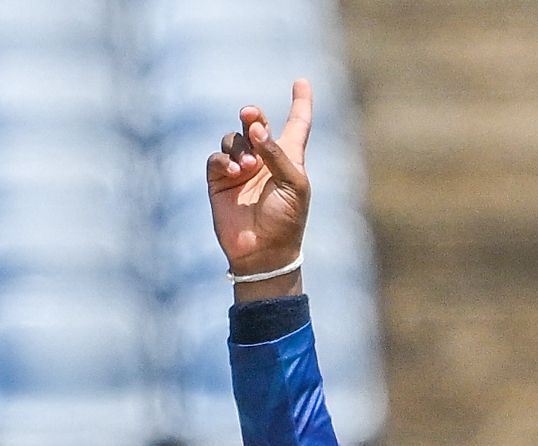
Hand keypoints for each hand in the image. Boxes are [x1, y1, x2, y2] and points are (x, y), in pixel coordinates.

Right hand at [207, 79, 312, 287]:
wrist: (263, 252)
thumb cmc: (286, 220)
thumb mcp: (293, 184)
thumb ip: (277, 153)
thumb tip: (255, 127)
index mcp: (289, 159)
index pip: (296, 124)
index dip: (300, 103)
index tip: (301, 82)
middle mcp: (264, 160)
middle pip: (256, 123)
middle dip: (253, 115)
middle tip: (251, 116)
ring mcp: (241, 169)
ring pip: (234, 138)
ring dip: (241, 147)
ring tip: (248, 167)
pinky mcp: (220, 180)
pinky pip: (217, 158)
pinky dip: (225, 160)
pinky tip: (235, 172)